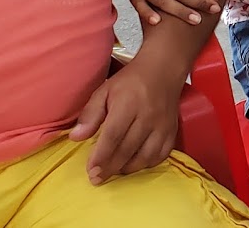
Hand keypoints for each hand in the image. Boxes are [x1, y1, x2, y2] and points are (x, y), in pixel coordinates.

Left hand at [69, 59, 182, 184]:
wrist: (163, 70)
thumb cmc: (130, 81)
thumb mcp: (105, 90)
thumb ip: (90, 114)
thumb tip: (75, 138)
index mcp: (129, 104)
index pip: (113, 135)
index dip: (101, 155)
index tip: (90, 170)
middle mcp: (148, 116)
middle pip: (127, 149)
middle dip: (110, 167)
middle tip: (96, 178)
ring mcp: (163, 125)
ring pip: (146, 156)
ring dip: (128, 168)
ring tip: (114, 171)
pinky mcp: (172, 131)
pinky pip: (161, 155)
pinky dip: (147, 164)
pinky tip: (134, 164)